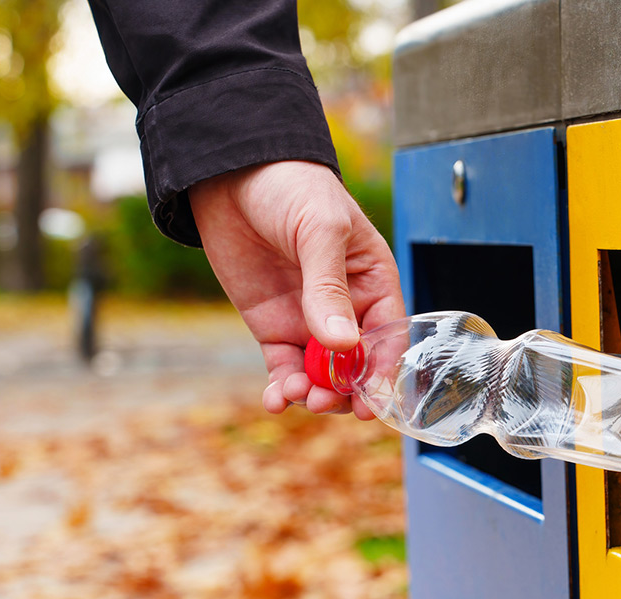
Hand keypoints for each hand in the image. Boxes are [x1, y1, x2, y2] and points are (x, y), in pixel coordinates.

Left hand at [189, 160, 403, 417]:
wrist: (232, 174)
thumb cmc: (292, 189)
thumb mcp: (320, 230)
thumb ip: (329, 288)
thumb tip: (342, 344)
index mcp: (374, 283)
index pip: (389, 337)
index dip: (382, 370)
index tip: (371, 400)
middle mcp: (348, 309)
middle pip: (358, 366)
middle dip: (346, 391)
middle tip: (325, 402)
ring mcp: (309, 322)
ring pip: (322, 375)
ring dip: (314, 394)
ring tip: (297, 396)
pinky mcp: (274, 328)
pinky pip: (285, 369)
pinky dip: (283, 389)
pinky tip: (276, 398)